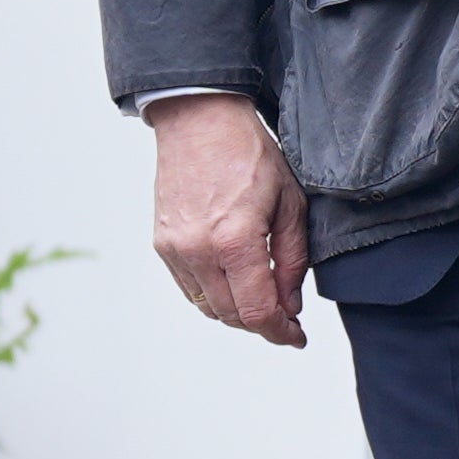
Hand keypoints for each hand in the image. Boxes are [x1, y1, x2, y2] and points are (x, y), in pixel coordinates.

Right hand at [146, 93, 309, 346]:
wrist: (199, 121)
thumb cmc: (247, 152)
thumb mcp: (289, 203)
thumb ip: (292, 260)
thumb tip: (291, 305)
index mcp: (234, 240)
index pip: (257, 311)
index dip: (281, 332)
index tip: (296, 336)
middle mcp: (198, 250)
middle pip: (232, 316)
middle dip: (262, 323)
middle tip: (286, 318)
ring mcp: (175, 249)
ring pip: (208, 307)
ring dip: (237, 312)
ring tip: (261, 297)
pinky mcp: (162, 244)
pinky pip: (189, 289)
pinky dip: (213, 295)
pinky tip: (233, 281)